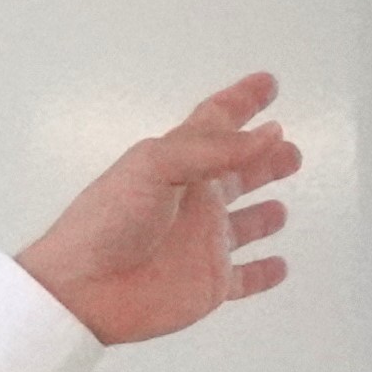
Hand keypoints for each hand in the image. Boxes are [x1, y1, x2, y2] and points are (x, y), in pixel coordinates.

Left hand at [13, 72, 300, 344]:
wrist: (81, 288)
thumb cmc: (109, 219)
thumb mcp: (154, 166)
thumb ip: (214, 149)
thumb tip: (270, 134)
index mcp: (179, 163)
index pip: (216, 123)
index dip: (241, 101)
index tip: (267, 83)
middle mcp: (195, 200)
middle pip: (237, 171)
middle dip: (264, 159)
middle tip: (290, 150)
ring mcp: (203, 242)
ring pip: (245, 225)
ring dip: (264, 215)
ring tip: (281, 209)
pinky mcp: (208, 283)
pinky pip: (245, 278)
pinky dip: (263, 273)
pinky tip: (279, 266)